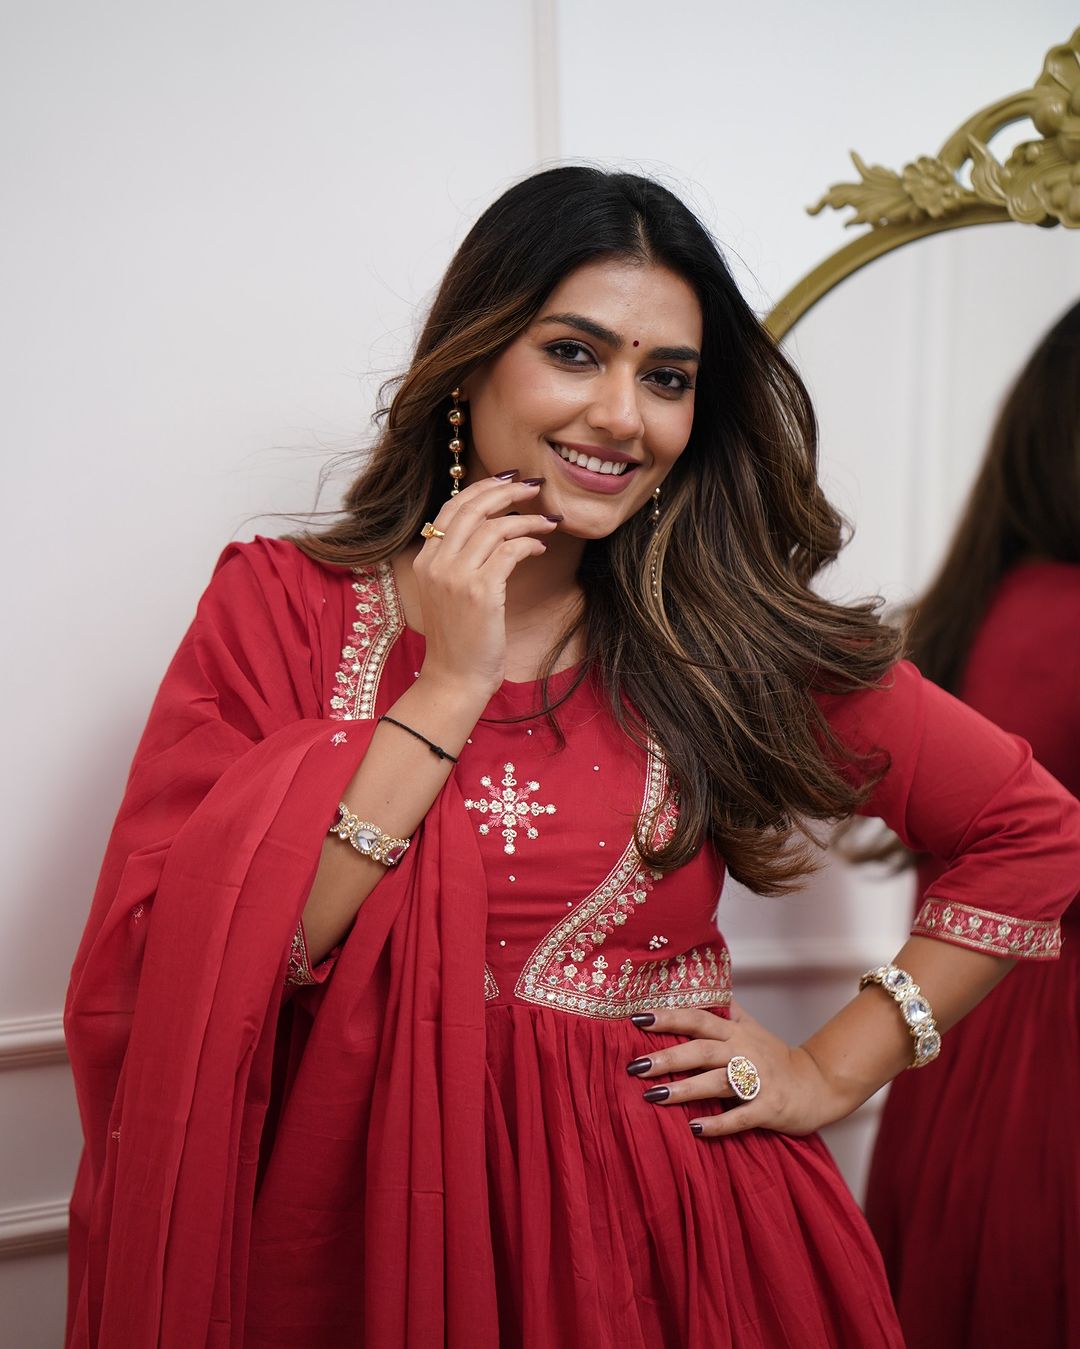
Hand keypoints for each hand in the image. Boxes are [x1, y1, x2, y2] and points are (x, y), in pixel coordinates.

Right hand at [412, 473, 560, 696]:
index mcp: (425, 560)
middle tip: (534, 486)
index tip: (508, 480)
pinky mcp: (480, 591)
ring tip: (548, 522)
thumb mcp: (448, 594)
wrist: (455, 679)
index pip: (451, 508)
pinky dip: (529, 544)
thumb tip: (489, 532)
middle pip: (472, 508)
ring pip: (495, 527)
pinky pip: (509, 551)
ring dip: (527, 520)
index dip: (481, 489)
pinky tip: (540, 549)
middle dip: (506, 491)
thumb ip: (458, 562)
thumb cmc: (459, 640)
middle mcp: (436, 563)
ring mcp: (456, 577)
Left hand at [625, 1000, 859, 1138]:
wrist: (817, 1086)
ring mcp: (757, 1081)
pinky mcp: (768, 1108)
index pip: (697, 1019)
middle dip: (667, 1057)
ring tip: (653, 1097)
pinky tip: (694, 1128)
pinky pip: (741, 1116)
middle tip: (635, 1066)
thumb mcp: (750, 1028)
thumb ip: (725, 1011)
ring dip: (684, 1090)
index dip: (668, 1018)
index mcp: (735, 1033)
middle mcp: (744, 1052)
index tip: (637, 1019)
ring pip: (716, 1082)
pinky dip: (718, 1123)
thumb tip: (702, 986)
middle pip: (701, 1050)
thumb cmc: (776, 1058)